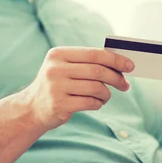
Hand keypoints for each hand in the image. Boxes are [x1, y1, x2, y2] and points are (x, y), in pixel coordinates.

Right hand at [20, 47, 134, 131]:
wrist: (32, 108)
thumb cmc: (56, 86)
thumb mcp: (64, 68)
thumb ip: (87, 63)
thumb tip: (120, 64)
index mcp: (58, 55)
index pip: (94, 54)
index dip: (115, 59)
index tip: (130, 66)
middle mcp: (55, 69)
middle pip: (97, 71)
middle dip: (116, 78)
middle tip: (125, 85)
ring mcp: (56, 88)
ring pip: (96, 88)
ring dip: (107, 94)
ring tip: (105, 96)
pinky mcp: (60, 105)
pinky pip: (90, 103)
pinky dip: (98, 103)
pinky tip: (96, 103)